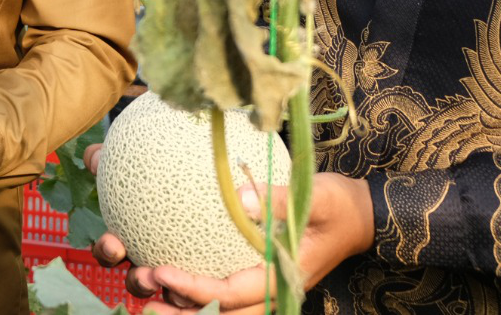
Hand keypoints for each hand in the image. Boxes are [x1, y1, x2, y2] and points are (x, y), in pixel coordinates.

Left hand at [84, 145, 373, 312]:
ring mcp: (261, 290)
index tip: (161, 272)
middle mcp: (268, 292)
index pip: (231, 294)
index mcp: (281, 278)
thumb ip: (280, 199)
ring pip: (218, 311)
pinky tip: (160, 267)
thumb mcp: (317, 197)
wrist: (359, 218)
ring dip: (181, 303)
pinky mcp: (254, 279)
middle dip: (178, 310)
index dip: (194, 289)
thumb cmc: (336, 206)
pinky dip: (192, 288)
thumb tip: (241, 198)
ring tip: (141, 283)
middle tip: (141, 291)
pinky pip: (221, 293)